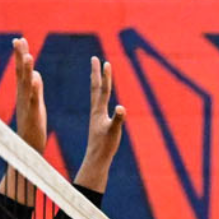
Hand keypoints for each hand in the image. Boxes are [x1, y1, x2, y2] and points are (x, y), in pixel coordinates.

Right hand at [13, 37, 46, 150]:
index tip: (19, 39)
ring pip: (25, 84)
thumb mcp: (36, 103)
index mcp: (25, 93)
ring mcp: (26, 105)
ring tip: (27, 55)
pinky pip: (33, 100)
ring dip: (25, 69)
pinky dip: (34, 89)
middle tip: (19, 39)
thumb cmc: (33, 125)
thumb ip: (36, 88)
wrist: (29, 147)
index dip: (20, 56)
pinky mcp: (32, 115)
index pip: (21, 71)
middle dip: (20, 56)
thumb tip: (35, 73)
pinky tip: (35, 78)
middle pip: (21, 73)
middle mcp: (22, 96)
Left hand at [75, 56, 126, 192]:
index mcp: (99, 110)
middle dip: (97, 72)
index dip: (104, 75)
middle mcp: (96, 110)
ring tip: (97, 73)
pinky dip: (101, 96)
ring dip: (98, 82)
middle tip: (96, 59)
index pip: (102, 89)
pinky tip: (102, 97)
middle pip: (96, 87)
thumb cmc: (105, 146)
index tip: (104, 61)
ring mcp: (97, 116)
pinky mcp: (99, 122)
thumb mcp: (114, 132)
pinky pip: (99, 103)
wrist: (96, 158)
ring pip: (97, 94)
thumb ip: (118, 119)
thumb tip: (122, 107)